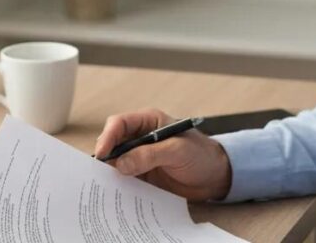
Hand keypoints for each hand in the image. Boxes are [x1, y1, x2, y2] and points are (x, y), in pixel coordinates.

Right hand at [94, 108, 231, 201]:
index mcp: (148, 121)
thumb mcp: (177, 151)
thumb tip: (121, 164)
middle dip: (105, 156)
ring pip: (115, 162)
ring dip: (110, 172)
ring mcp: (140, 157)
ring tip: (105, 185)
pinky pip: (124, 179)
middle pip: (112, 143)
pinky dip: (119, 186)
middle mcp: (140, 138)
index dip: (107, 137)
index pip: (119, 124)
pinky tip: (117, 194)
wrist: (216, 176)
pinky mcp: (142, 175)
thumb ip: (149, 155)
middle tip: (99, 173)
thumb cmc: (202, 155)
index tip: (102, 155)